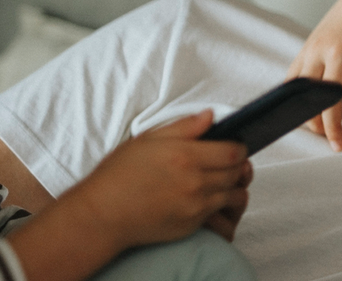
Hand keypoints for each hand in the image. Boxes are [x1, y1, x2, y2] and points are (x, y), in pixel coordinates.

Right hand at [57, 110, 251, 250]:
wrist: (102, 214)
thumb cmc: (119, 175)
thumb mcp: (148, 140)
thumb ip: (185, 127)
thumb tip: (211, 116)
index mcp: (185, 156)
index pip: (234, 152)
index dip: (239, 148)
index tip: (234, 147)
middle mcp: (195, 182)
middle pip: (237, 172)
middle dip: (237, 166)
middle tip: (227, 163)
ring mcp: (196, 205)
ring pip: (234, 194)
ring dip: (232, 186)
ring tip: (219, 180)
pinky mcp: (193, 224)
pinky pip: (219, 212)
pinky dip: (219, 204)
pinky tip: (206, 196)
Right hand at [288, 0, 341, 149]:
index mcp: (338, 53)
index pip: (329, 99)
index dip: (332, 126)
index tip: (337, 145)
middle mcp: (316, 52)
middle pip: (306, 99)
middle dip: (316, 124)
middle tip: (331, 139)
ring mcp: (305, 50)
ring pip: (293, 92)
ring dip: (303, 112)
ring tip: (321, 127)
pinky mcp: (302, 50)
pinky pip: (291, 79)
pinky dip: (296, 97)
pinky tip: (306, 108)